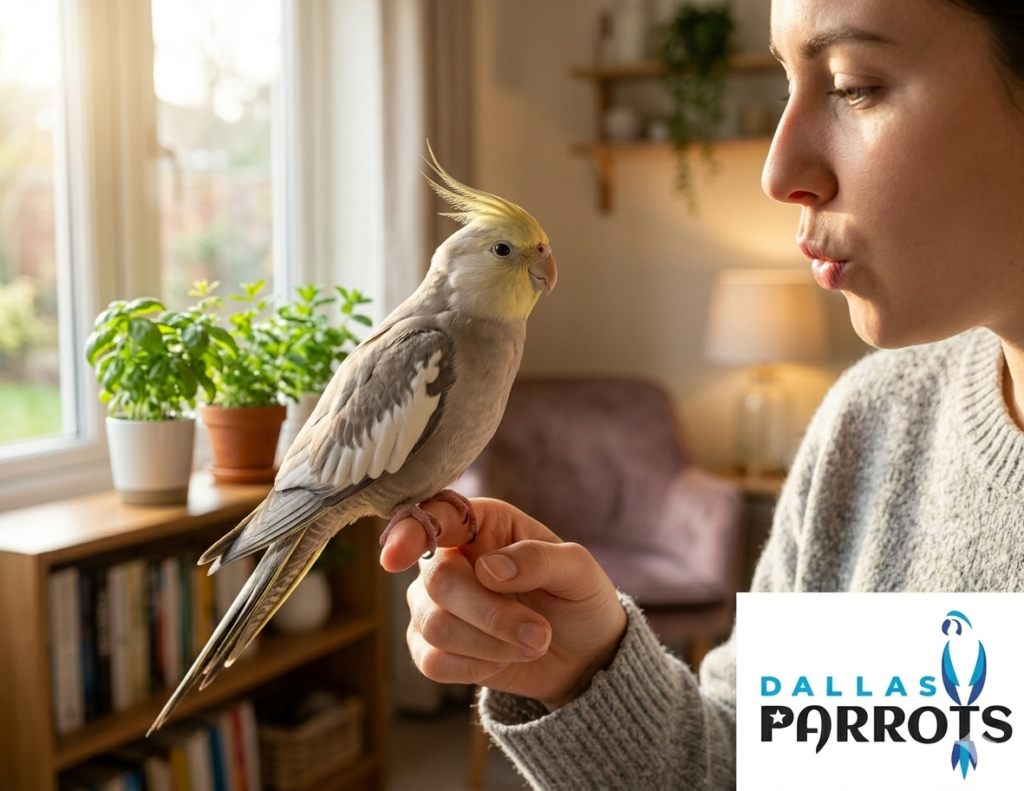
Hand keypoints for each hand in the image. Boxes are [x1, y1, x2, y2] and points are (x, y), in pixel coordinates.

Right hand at [380, 498, 626, 709]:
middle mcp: (450, 556)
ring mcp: (435, 602)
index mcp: (482, 522)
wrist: (582, 653)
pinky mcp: (433, 646)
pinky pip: (431, 661)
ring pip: (435, 625)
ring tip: (533, 644)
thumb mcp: (578, 570)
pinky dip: (473, 668)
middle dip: (491, 615)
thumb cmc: (578, 597)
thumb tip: (488, 569)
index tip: (394, 558)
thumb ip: (538, 559)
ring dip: (491, 644)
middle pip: (439, 582)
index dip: (410, 533)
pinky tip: (502, 662)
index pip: (435, 517)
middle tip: (539, 633)